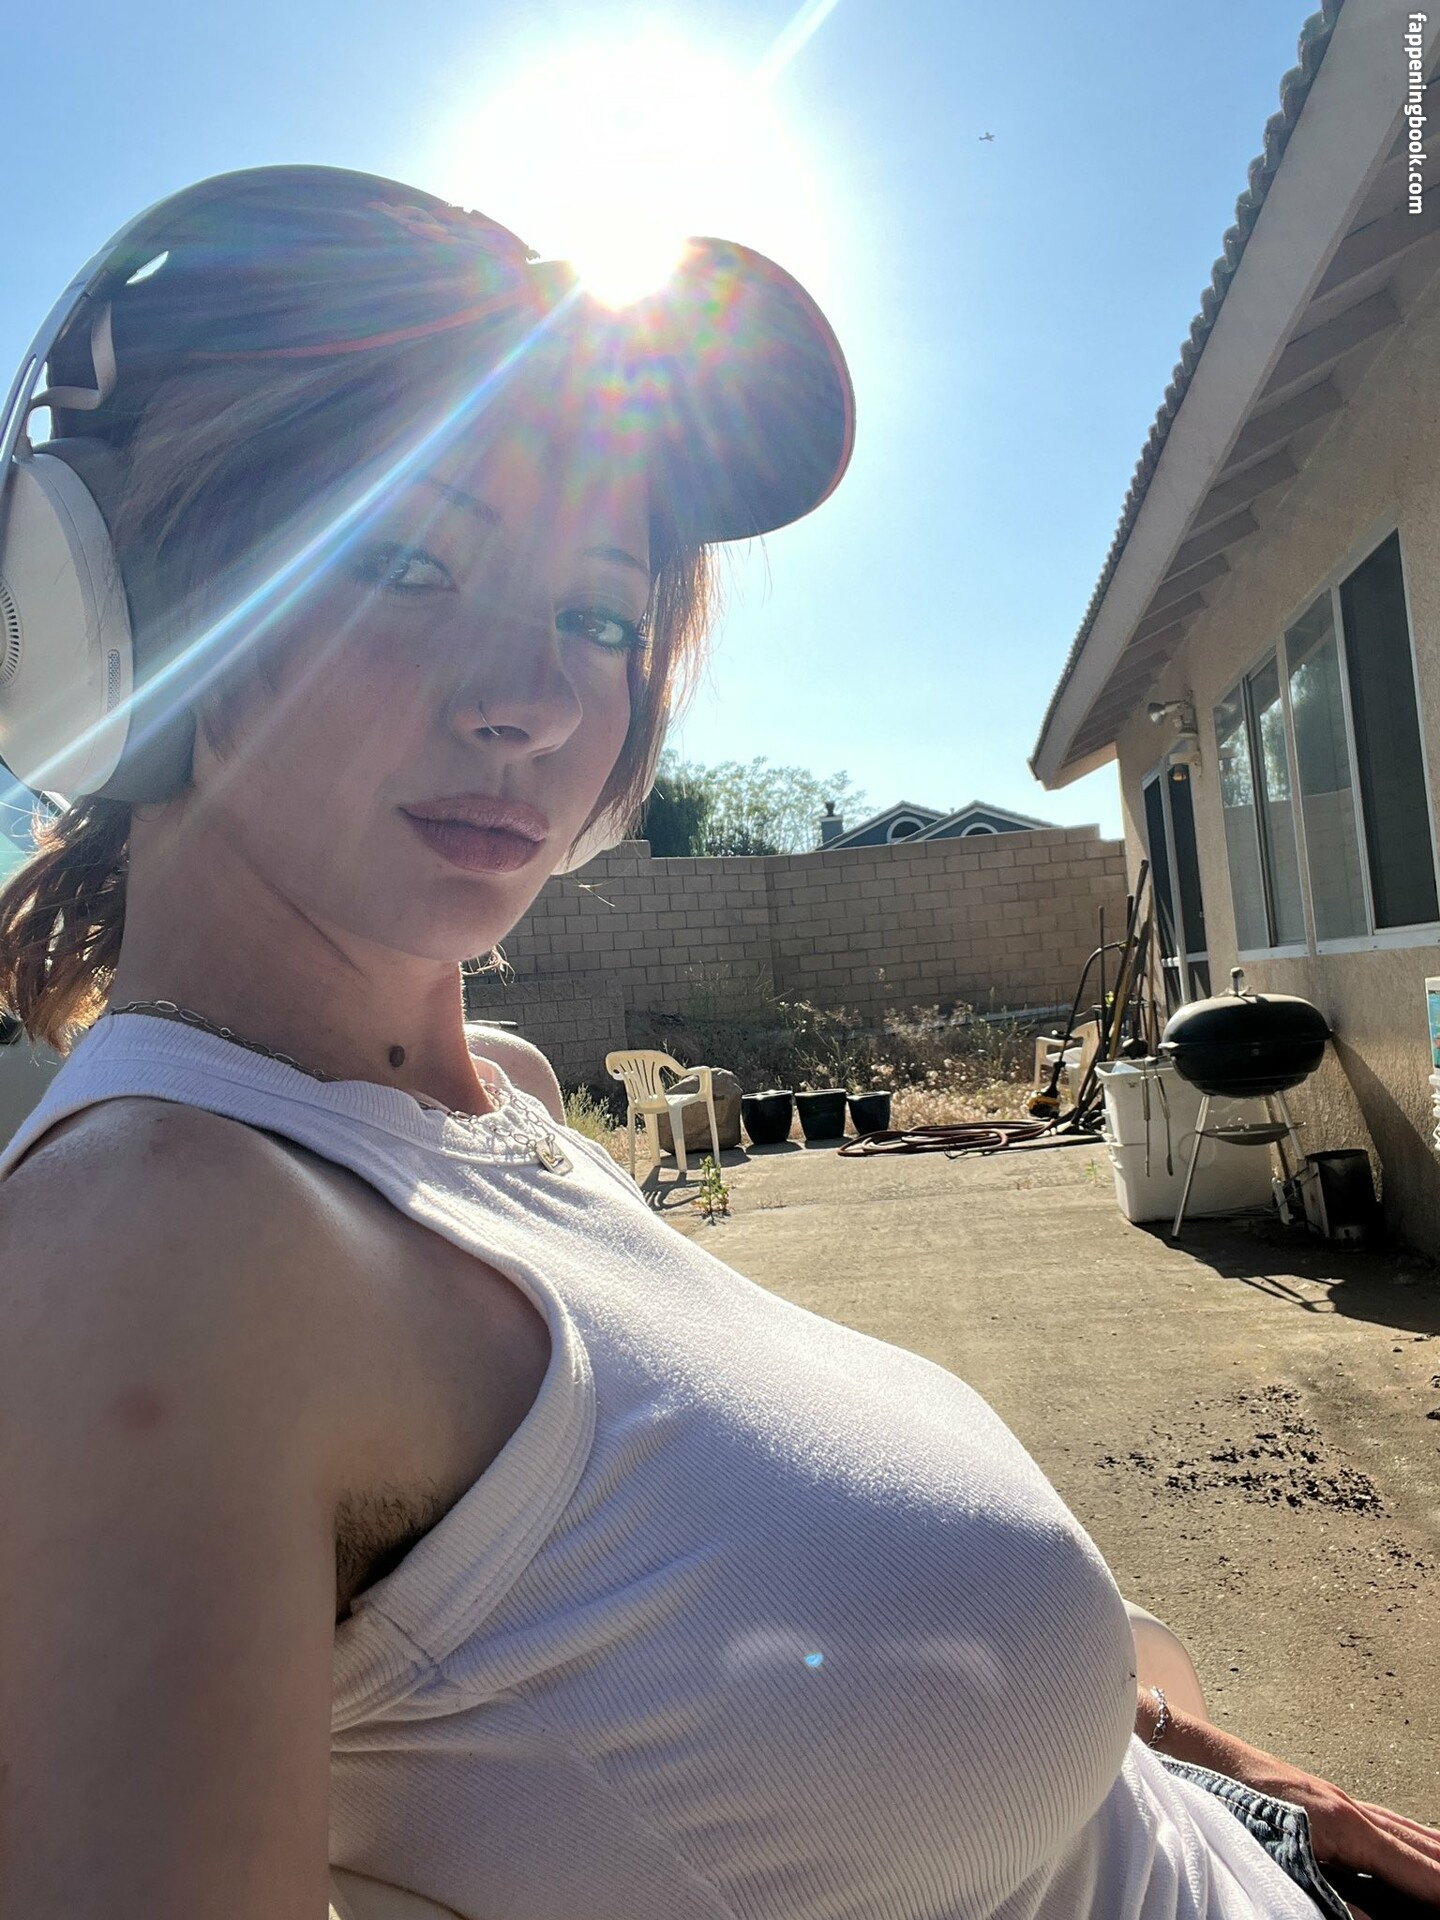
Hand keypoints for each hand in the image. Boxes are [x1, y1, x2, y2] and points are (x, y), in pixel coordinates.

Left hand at [1145, 1703, 1439, 1911]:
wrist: (1192, 1755)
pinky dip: (1408, 1837)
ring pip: (1401, 1830)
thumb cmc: (1228, 1804)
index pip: (1414, 1866)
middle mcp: (1347, 1806)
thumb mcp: (1282, 1860)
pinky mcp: (1320, 1796)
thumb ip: (1331, 1897)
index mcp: (1343, 1825)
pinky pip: (1380, 1820)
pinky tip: (1412, 1845)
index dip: (1439, 1888)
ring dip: (1432, 1851)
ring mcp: (1334, 1797)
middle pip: (1416, 1845)